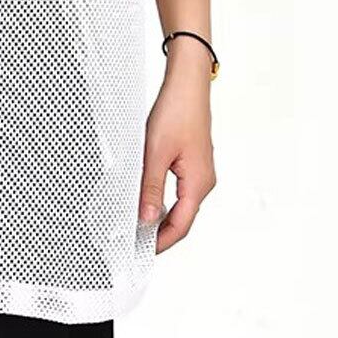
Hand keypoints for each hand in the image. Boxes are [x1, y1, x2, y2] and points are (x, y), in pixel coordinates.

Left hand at [138, 36, 215, 251]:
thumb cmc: (177, 112)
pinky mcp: (192, 164)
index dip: (161, 243)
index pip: (181, 226)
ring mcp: (199, 173)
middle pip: (182, 219)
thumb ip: (150, 187)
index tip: (141, 252)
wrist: (187, 85)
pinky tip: (145, 200)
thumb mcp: (155, 152)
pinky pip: (178, 192)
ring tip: (135, 225)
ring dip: (159, 217)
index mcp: (199, 183)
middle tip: (134, 242)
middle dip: (159, 234)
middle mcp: (203, 181)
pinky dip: (162, 201)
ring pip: (179, 206)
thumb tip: (145, 218)